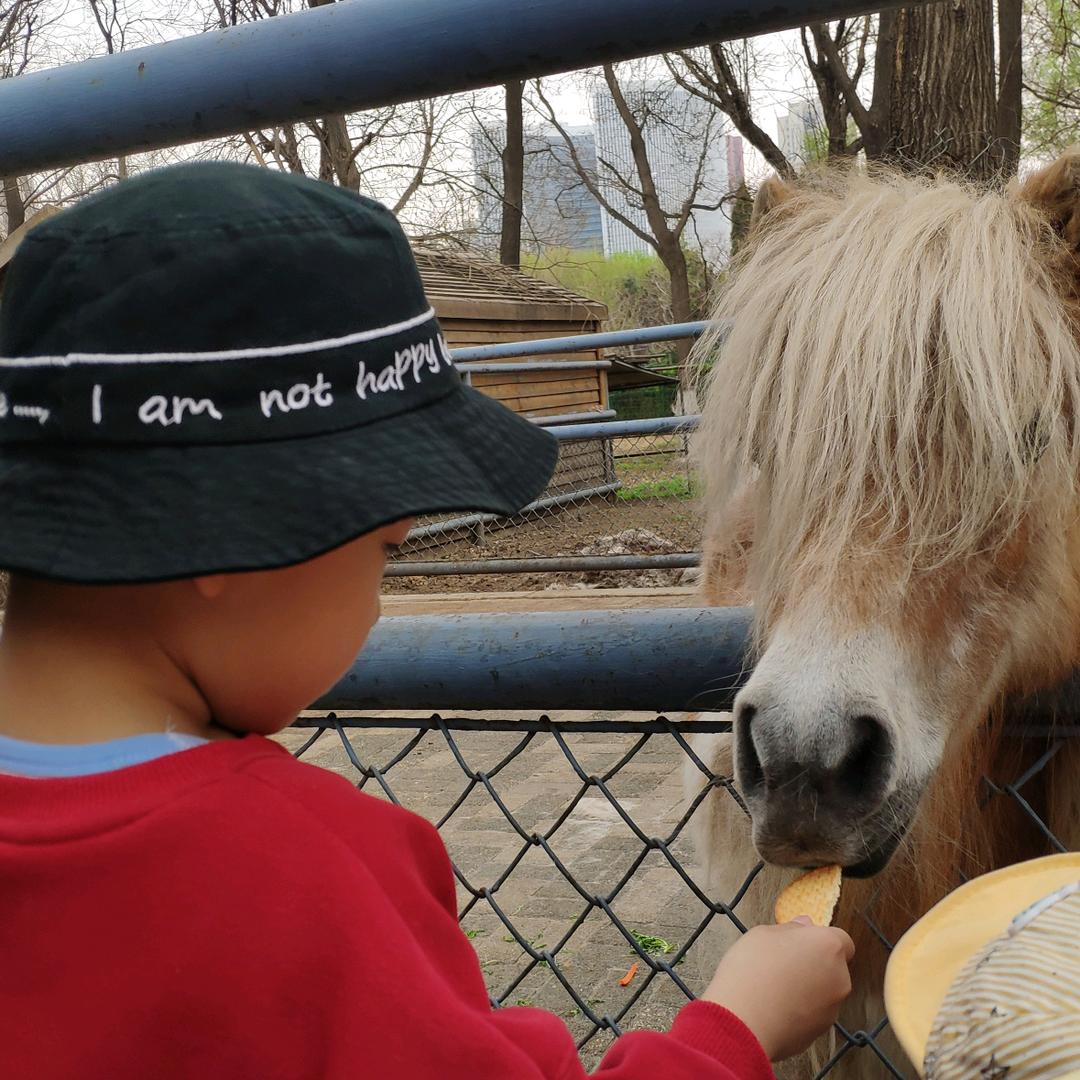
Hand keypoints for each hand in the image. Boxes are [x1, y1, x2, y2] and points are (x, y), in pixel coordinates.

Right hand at [701, 918, 853, 1061]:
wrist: (745, 1022)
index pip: (841, 939)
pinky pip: (814, 1012)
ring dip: (807, 986)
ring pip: (824, 990)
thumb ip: (790, 928)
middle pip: (833, 965)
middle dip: (813, 963)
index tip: (800, 941)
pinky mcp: (821, 1030)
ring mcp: (832, 1007)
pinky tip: (776, 1005)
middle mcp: (839, 977)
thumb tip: (802, 927)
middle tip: (783, 962)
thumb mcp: (763, 934)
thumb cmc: (752, 973)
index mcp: (828, 946)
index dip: (820, 939)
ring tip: (775, 987)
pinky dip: (801, 1008)